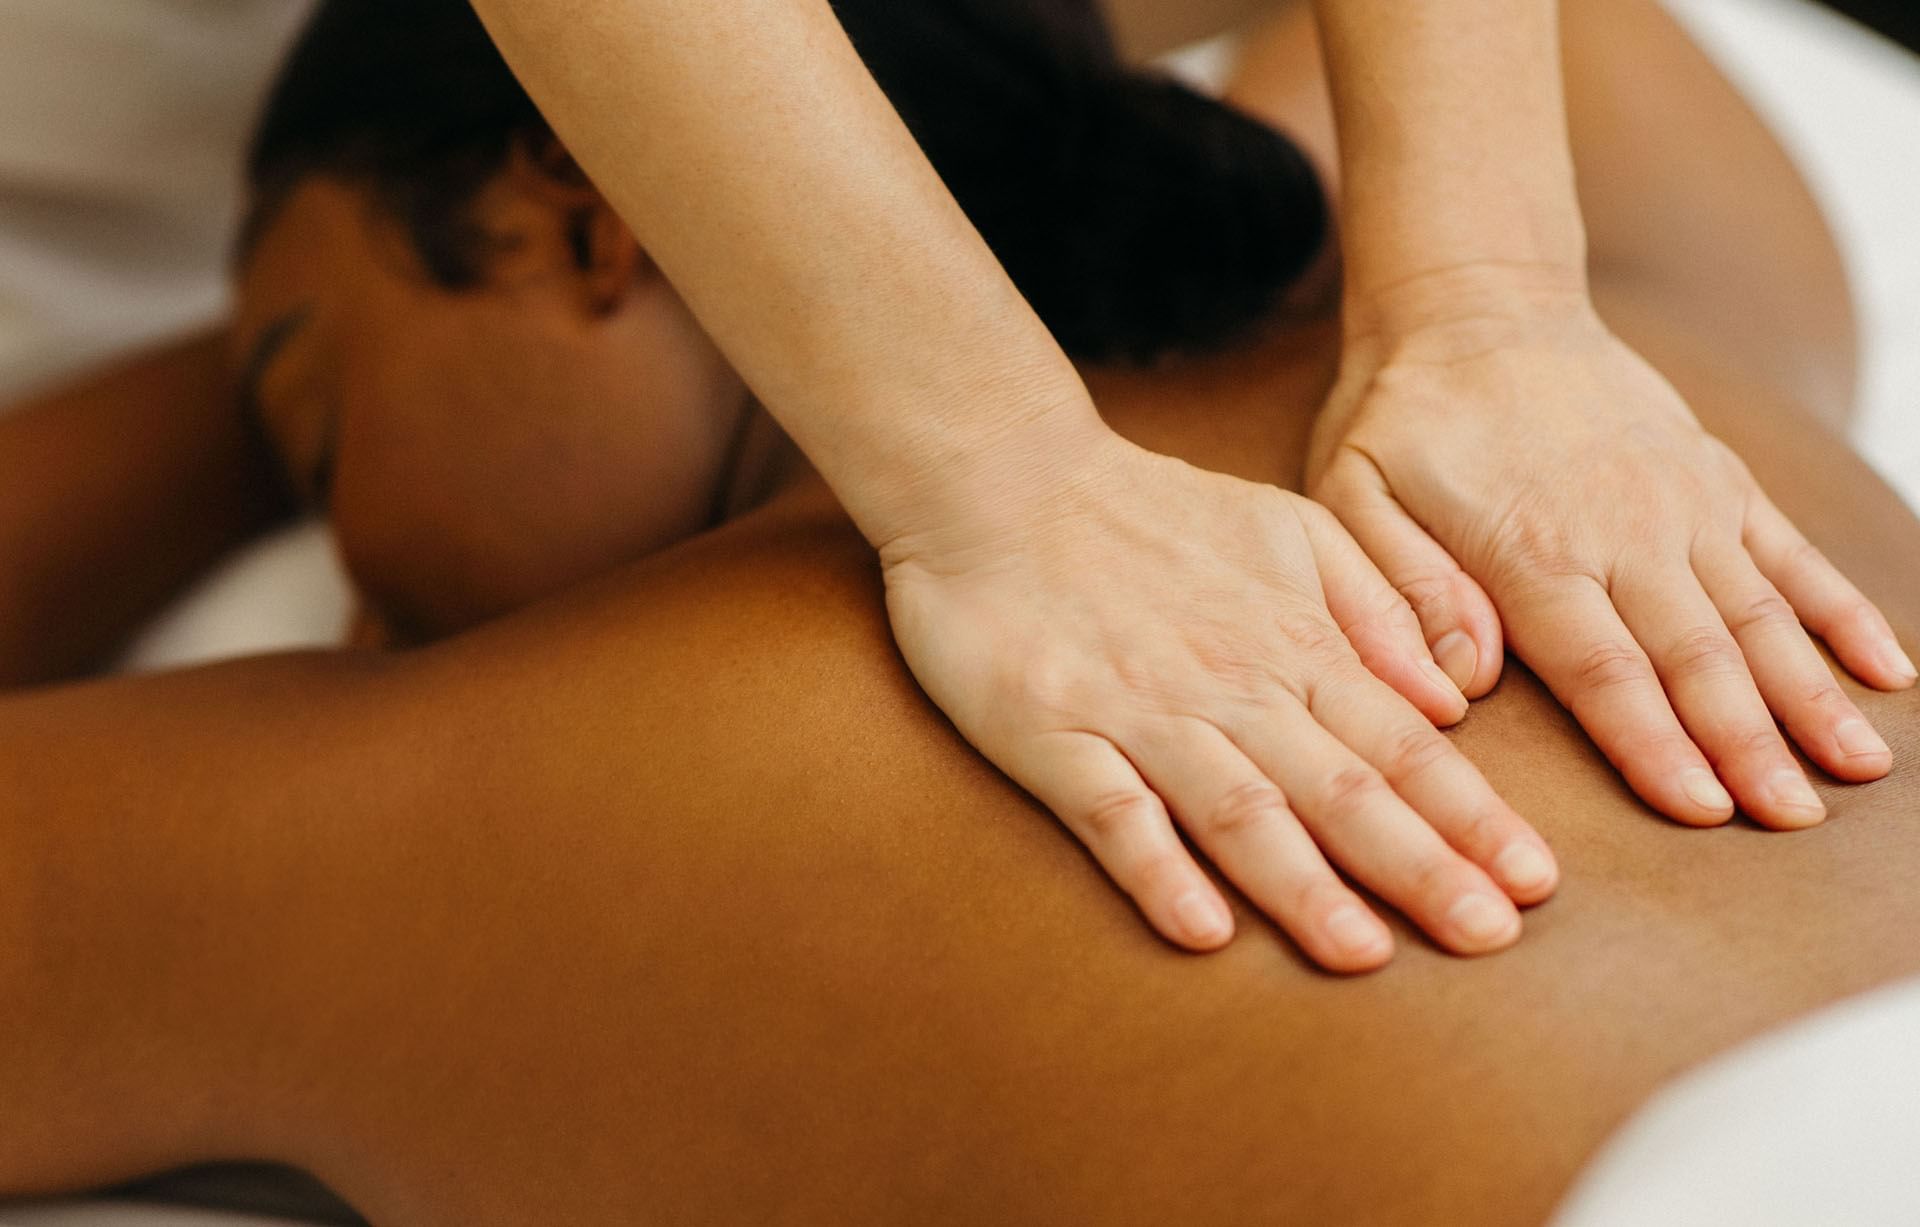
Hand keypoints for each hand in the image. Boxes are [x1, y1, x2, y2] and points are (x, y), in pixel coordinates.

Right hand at [878, 430, 1557, 970]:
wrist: (1004, 482)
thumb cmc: (1150, 513)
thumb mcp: (1288, 528)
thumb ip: (1375, 604)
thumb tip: (1453, 699)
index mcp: (1292, 643)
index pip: (1402, 744)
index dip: (1470, 816)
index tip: (1533, 882)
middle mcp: (1230, 687)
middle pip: (1340, 789)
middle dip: (1420, 866)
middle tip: (1488, 934)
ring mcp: (1140, 714)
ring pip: (1239, 810)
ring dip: (1304, 884)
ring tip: (1364, 953)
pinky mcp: (1054, 734)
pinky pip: (1111, 812)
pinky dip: (1157, 869)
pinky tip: (1200, 930)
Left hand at [1309, 280, 1914, 830]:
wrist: (1478, 302)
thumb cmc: (1402, 414)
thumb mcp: (1351, 492)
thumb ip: (1401, 588)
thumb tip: (1463, 685)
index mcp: (1532, 548)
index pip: (1604, 670)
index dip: (1657, 746)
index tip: (1705, 812)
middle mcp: (1626, 528)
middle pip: (1697, 655)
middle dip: (1749, 745)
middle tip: (1792, 821)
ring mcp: (1684, 500)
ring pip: (1760, 614)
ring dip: (1811, 696)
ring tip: (1859, 770)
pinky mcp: (1717, 476)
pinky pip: (1792, 553)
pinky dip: (1842, 613)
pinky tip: (1889, 672)